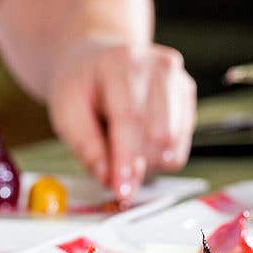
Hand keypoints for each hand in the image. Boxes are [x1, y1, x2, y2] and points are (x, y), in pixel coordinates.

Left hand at [46, 40, 196, 199]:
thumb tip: (108, 179)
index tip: (121, 190)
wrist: (93, 61)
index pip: (130, 118)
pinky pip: (182, 140)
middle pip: (159, 132)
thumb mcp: (66, 114)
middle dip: (138, 165)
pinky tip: (139, 142)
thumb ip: (86, 147)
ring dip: (150, 161)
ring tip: (124, 153)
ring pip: (174, 140)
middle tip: (117, 178)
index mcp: (119, 63)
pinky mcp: (186, 91)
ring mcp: (176, 76)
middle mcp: (156, 65)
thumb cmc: (79, 86)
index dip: (126, 159)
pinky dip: (160, 153)